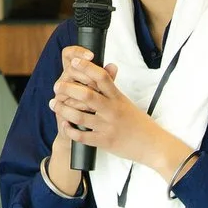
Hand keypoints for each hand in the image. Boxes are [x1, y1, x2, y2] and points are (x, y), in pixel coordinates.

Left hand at [49, 47, 189, 177]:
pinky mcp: (105, 142)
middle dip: (68, 89)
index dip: (86, 67)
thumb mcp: (127, 102)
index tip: (73, 62)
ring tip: (54, 104)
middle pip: (86, 95)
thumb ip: (114, 88)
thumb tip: (110, 65)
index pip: (101, 77)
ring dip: (63, 109)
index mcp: (118, 98)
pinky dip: (70, 130)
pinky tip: (64, 125)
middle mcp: (112, 110)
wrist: (153, 146)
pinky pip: (82, 136)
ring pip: (79, 116)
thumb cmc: (139, 123)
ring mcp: (107, 127)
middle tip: (57, 86)